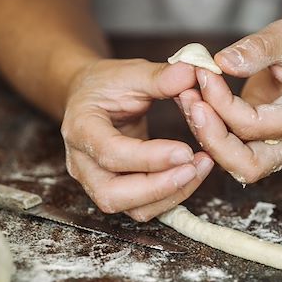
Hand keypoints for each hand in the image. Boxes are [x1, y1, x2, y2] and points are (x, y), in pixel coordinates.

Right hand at [61, 59, 213, 220]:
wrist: (90, 99)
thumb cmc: (106, 86)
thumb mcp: (129, 72)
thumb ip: (158, 76)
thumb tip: (191, 72)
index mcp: (80, 128)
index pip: (110, 153)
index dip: (149, 157)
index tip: (185, 151)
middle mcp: (82, 164)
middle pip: (113, 194)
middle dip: (158, 187)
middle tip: (194, 166)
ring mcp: (97, 183)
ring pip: (131, 209)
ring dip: (170, 194)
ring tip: (200, 167)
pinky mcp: (118, 192)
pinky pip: (144, 208)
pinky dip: (172, 196)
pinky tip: (193, 173)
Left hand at [179, 17, 281, 183]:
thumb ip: (258, 49)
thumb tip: (222, 63)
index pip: (254, 126)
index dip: (222, 103)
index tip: (203, 73)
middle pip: (247, 166)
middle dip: (212, 138)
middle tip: (189, 103)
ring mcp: (277, 148)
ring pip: (234, 163)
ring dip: (206, 136)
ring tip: (187, 99)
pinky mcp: (260, 144)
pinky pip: (230, 149)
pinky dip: (209, 130)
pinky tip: (194, 103)